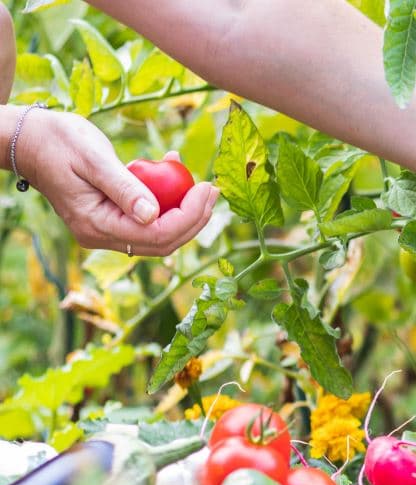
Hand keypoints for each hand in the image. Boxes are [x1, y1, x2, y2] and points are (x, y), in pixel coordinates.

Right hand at [16, 110, 217, 255]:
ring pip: (159, 233)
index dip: (189, 217)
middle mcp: (102, 236)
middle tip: (212, 189)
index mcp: (96, 225)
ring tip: (198, 181)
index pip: (157, 235)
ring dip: (184, 210)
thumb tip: (153, 215)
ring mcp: (107, 230)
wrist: (29, 140)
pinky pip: (148, 218)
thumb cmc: (57, 141)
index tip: (207, 189)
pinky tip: (172, 169)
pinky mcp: (112, 219)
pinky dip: (167, 200)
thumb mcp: (93, 159)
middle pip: (163, 241)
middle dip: (194, 218)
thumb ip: (124, 188)